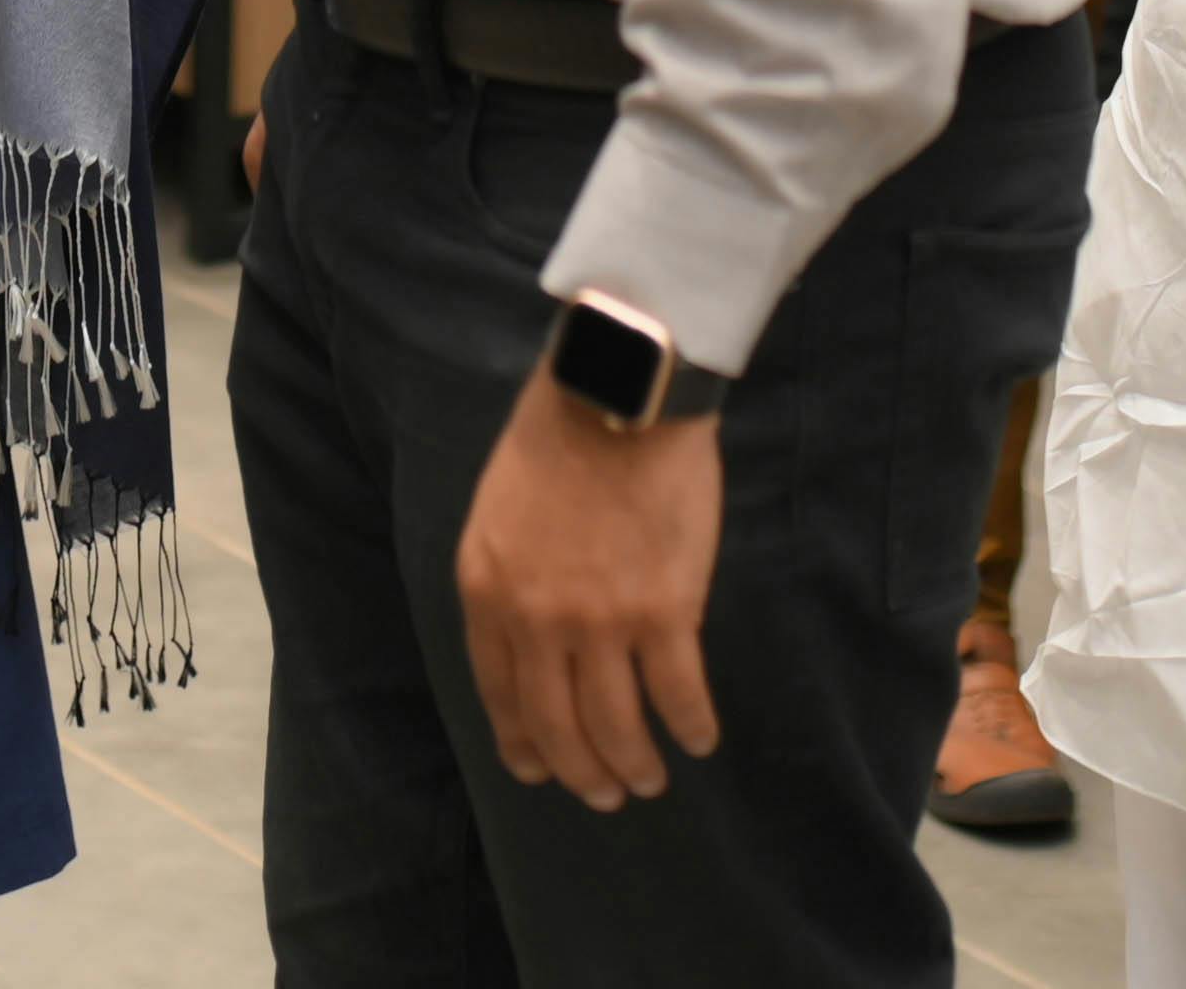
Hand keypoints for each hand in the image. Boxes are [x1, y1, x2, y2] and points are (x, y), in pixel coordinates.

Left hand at [456, 365, 724, 808]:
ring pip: (616, 726)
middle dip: (581, 773)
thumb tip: (531, 637)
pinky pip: (678, 694)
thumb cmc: (559, 435)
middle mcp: (536, 621)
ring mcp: (600, 621)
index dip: (523, 744)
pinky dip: (690, 726)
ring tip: (650, 779)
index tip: (540, 771)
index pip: (500, 695)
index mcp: (486, 592)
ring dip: (635, 764)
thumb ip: (509, 579)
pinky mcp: (664, 612)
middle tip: (605, 794)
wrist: (618, 391)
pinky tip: (698, 738)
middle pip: (558, 726)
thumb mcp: (498, 511)